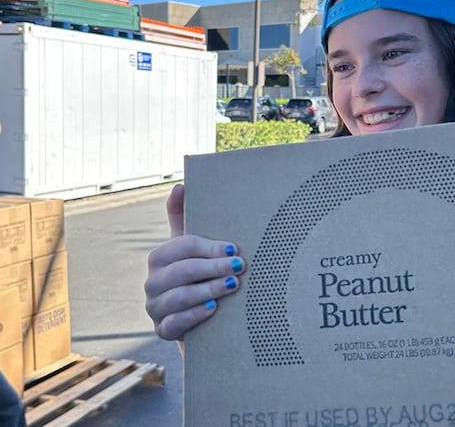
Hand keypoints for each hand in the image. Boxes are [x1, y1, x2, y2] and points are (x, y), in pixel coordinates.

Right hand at [144, 184, 246, 341]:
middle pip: (182, 271)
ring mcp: (155, 308)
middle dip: (213, 267)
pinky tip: (213, 309)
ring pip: (179, 297)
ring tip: (233, 285)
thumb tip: (180, 185)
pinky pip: (174, 323)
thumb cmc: (197, 274)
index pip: (182, 246)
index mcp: (159, 257)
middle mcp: (152, 282)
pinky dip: (194, 316)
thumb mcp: (191, 247)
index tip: (235, 249)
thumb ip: (183, 216)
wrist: (198, 317)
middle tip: (240, 267)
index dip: (210, 247)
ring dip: (209, 290)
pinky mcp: (162, 331)